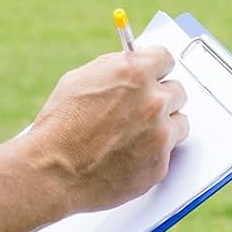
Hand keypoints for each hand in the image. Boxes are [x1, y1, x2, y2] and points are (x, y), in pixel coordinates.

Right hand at [27, 47, 188, 214]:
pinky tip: (128, 155)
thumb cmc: (60, 124)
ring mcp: (160, 135)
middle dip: (161, 98)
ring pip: (179, 123)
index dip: (157, 68)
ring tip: (136, 134)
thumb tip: (133, 63)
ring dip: (163, 126)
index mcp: (135, 73)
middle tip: (143, 108)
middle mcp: (153, 102)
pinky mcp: (159, 165)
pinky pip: (167, 153)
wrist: (52, 172)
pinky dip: (152, 154)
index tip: (155, 74)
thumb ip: (115, 68)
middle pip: (178, 91)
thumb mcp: (81, 79)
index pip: (166, 58)